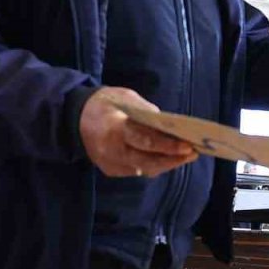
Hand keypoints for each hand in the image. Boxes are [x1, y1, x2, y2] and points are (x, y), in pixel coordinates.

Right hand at [79, 87, 196, 177]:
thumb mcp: (126, 98)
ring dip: (166, 164)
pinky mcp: (110, 170)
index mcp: (114, 129)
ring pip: (144, 169)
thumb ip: (147, 112)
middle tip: (193, 154)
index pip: (145, 141)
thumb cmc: (106, 103)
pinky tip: (168, 158)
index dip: (168, 146)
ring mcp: (109, 163)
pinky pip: (137, 170)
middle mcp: (111, 151)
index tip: (188, 146)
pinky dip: (153, 165)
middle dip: (172, 159)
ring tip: (185, 156)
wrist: (75, 118)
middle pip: (147, 161)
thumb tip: (170, 126)